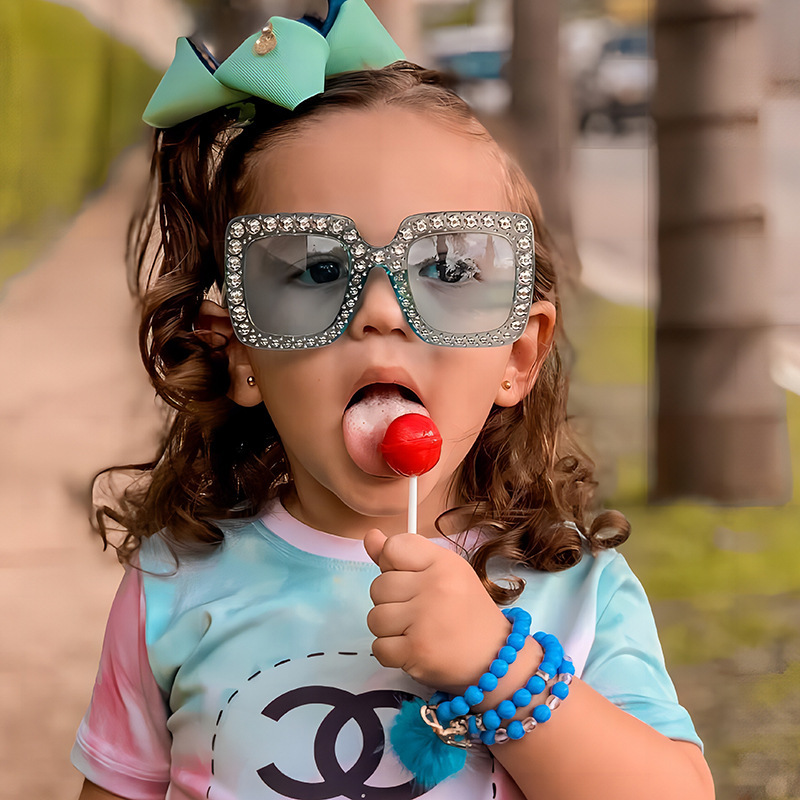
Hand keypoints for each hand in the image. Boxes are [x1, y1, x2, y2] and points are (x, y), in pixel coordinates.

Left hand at [364, 528, 509, 692]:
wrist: (495, 658)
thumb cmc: (465, 611)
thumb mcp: (442, 572)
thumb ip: (402, 555)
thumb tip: (370, 537)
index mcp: (444, 563)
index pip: (393, 547)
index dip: (392, 564)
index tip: (409, 578)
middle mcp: (436, 587)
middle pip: (378, 585)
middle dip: (391, 601)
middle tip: (418, 610)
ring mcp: (426, 620)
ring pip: (375, 617)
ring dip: (389, 629)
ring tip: (415, 630)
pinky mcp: (417, 651)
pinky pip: (378, 647)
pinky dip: (391, 652)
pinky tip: (413, 648)